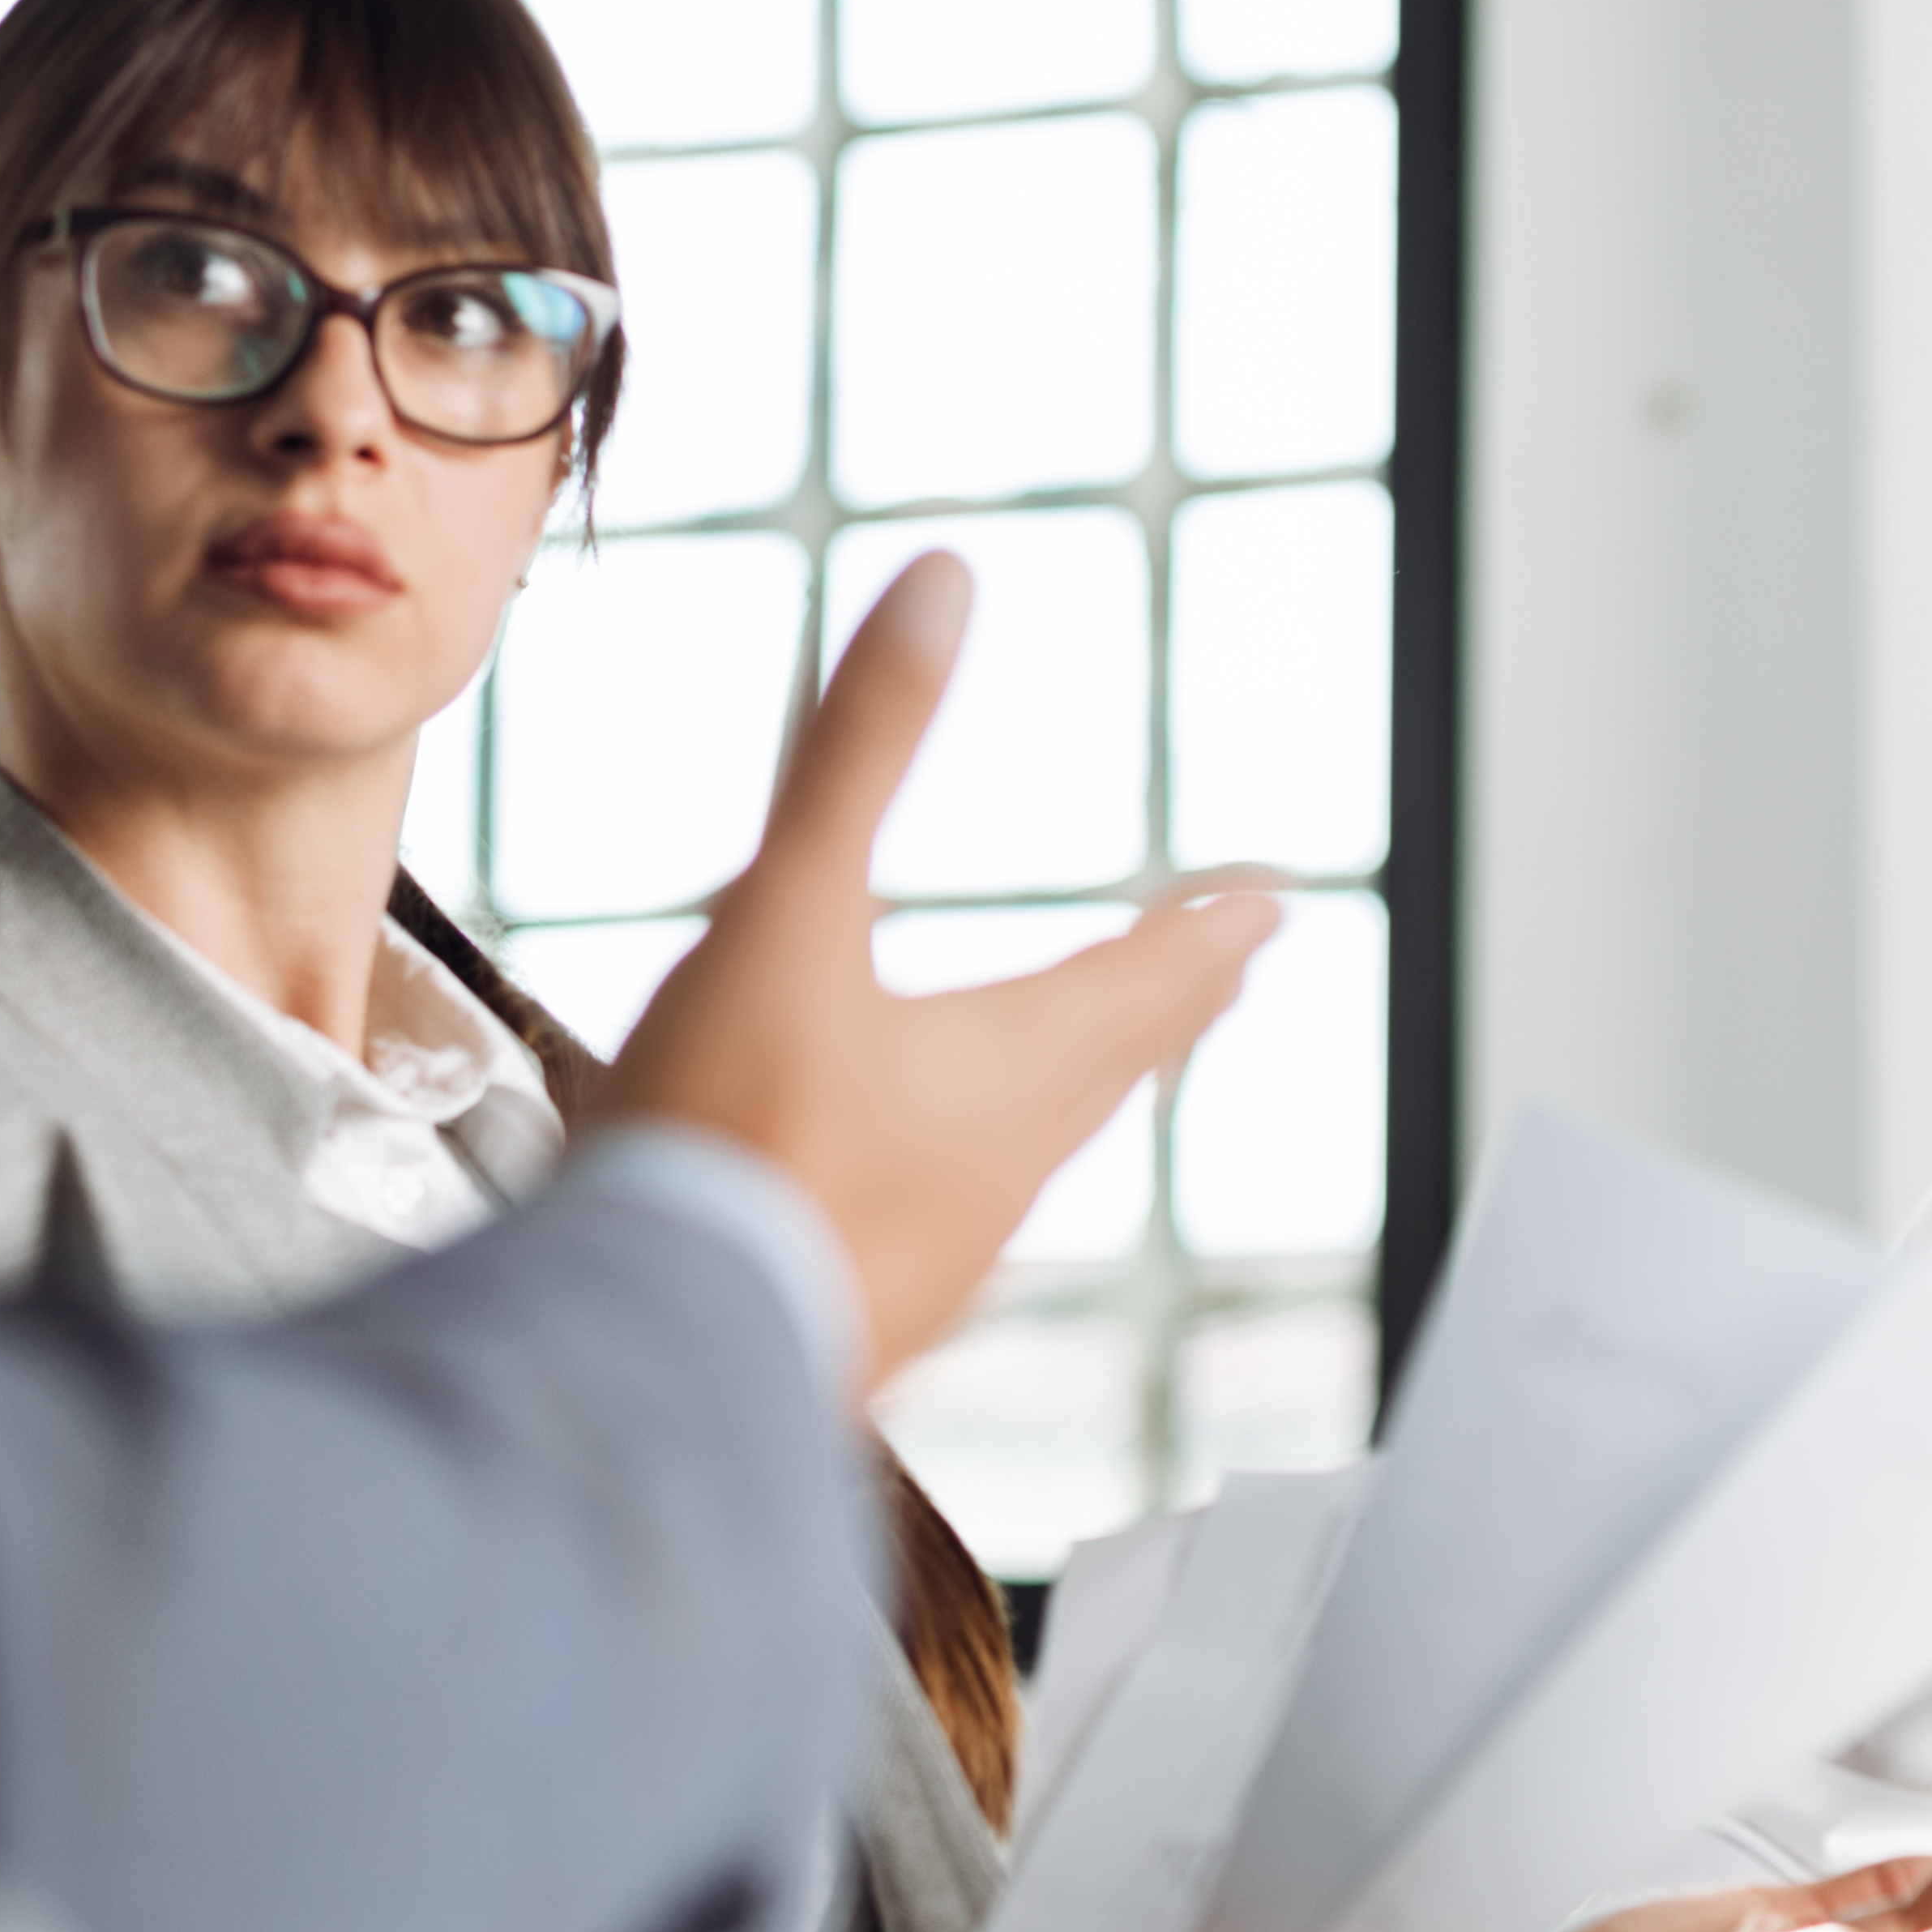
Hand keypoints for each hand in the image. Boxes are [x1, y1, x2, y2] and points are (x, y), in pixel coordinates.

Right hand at [614, 556, 1280, 1375]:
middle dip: (1163, 1006)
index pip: (1147, 978)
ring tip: (1082, 1065)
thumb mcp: (789, 907)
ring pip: (1037, 1154)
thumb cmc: (735, 1125)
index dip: (1207, 931)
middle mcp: (1005, 1168)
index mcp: (1013, 1066)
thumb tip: (945, 586)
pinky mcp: (865, 1316)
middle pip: (1114, 1067)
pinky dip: (967, 1173)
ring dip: (1075, 1092)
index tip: (1272, 908)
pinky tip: (920, 1187)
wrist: (660, 1345)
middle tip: (1215, 977)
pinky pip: (950, 1225)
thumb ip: (861, 750)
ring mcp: (942, 1257)